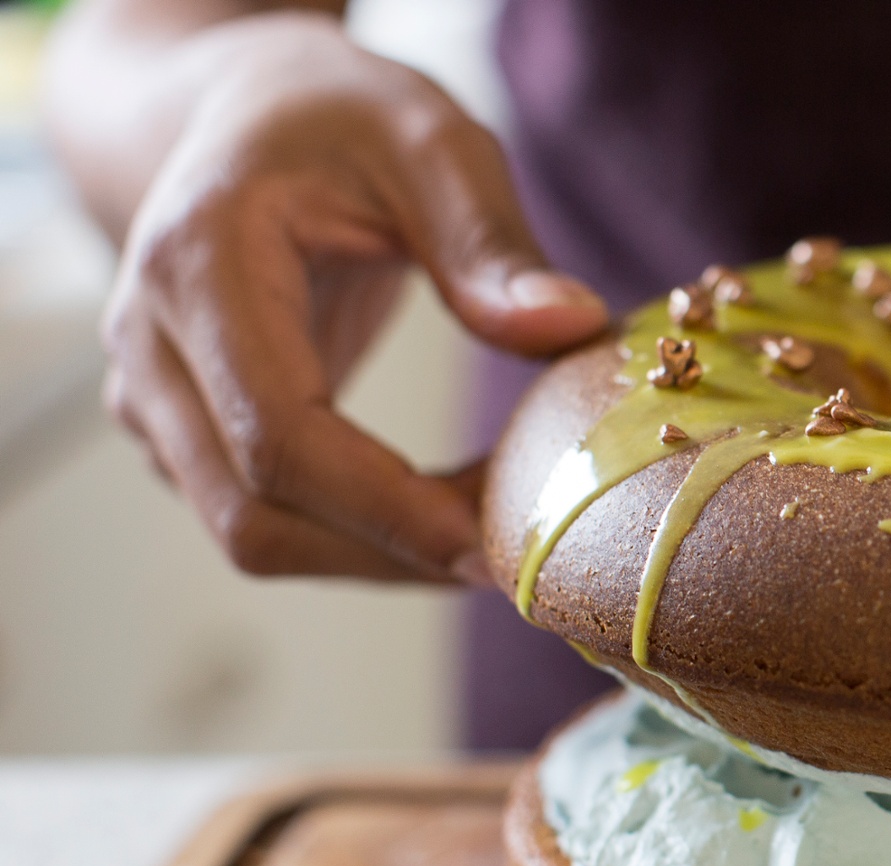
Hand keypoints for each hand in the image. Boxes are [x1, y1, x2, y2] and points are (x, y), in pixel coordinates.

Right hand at [97, 12, 606, 581]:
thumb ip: (491, 244)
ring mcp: (155, 401)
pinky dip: (367, 536)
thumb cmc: (345, 122)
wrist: (250, 117)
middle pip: (260, 515)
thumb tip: (570, 329)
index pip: (279, 437)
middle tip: (522, 546)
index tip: (497, 542)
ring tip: (499, 519)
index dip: (389, 511)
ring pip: (260, 536)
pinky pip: (272, 520)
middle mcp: (151, 347)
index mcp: (198, 267)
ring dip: (386, 555)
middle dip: (397, 552)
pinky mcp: (186, 436)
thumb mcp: (435, 147)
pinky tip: (454, 504)